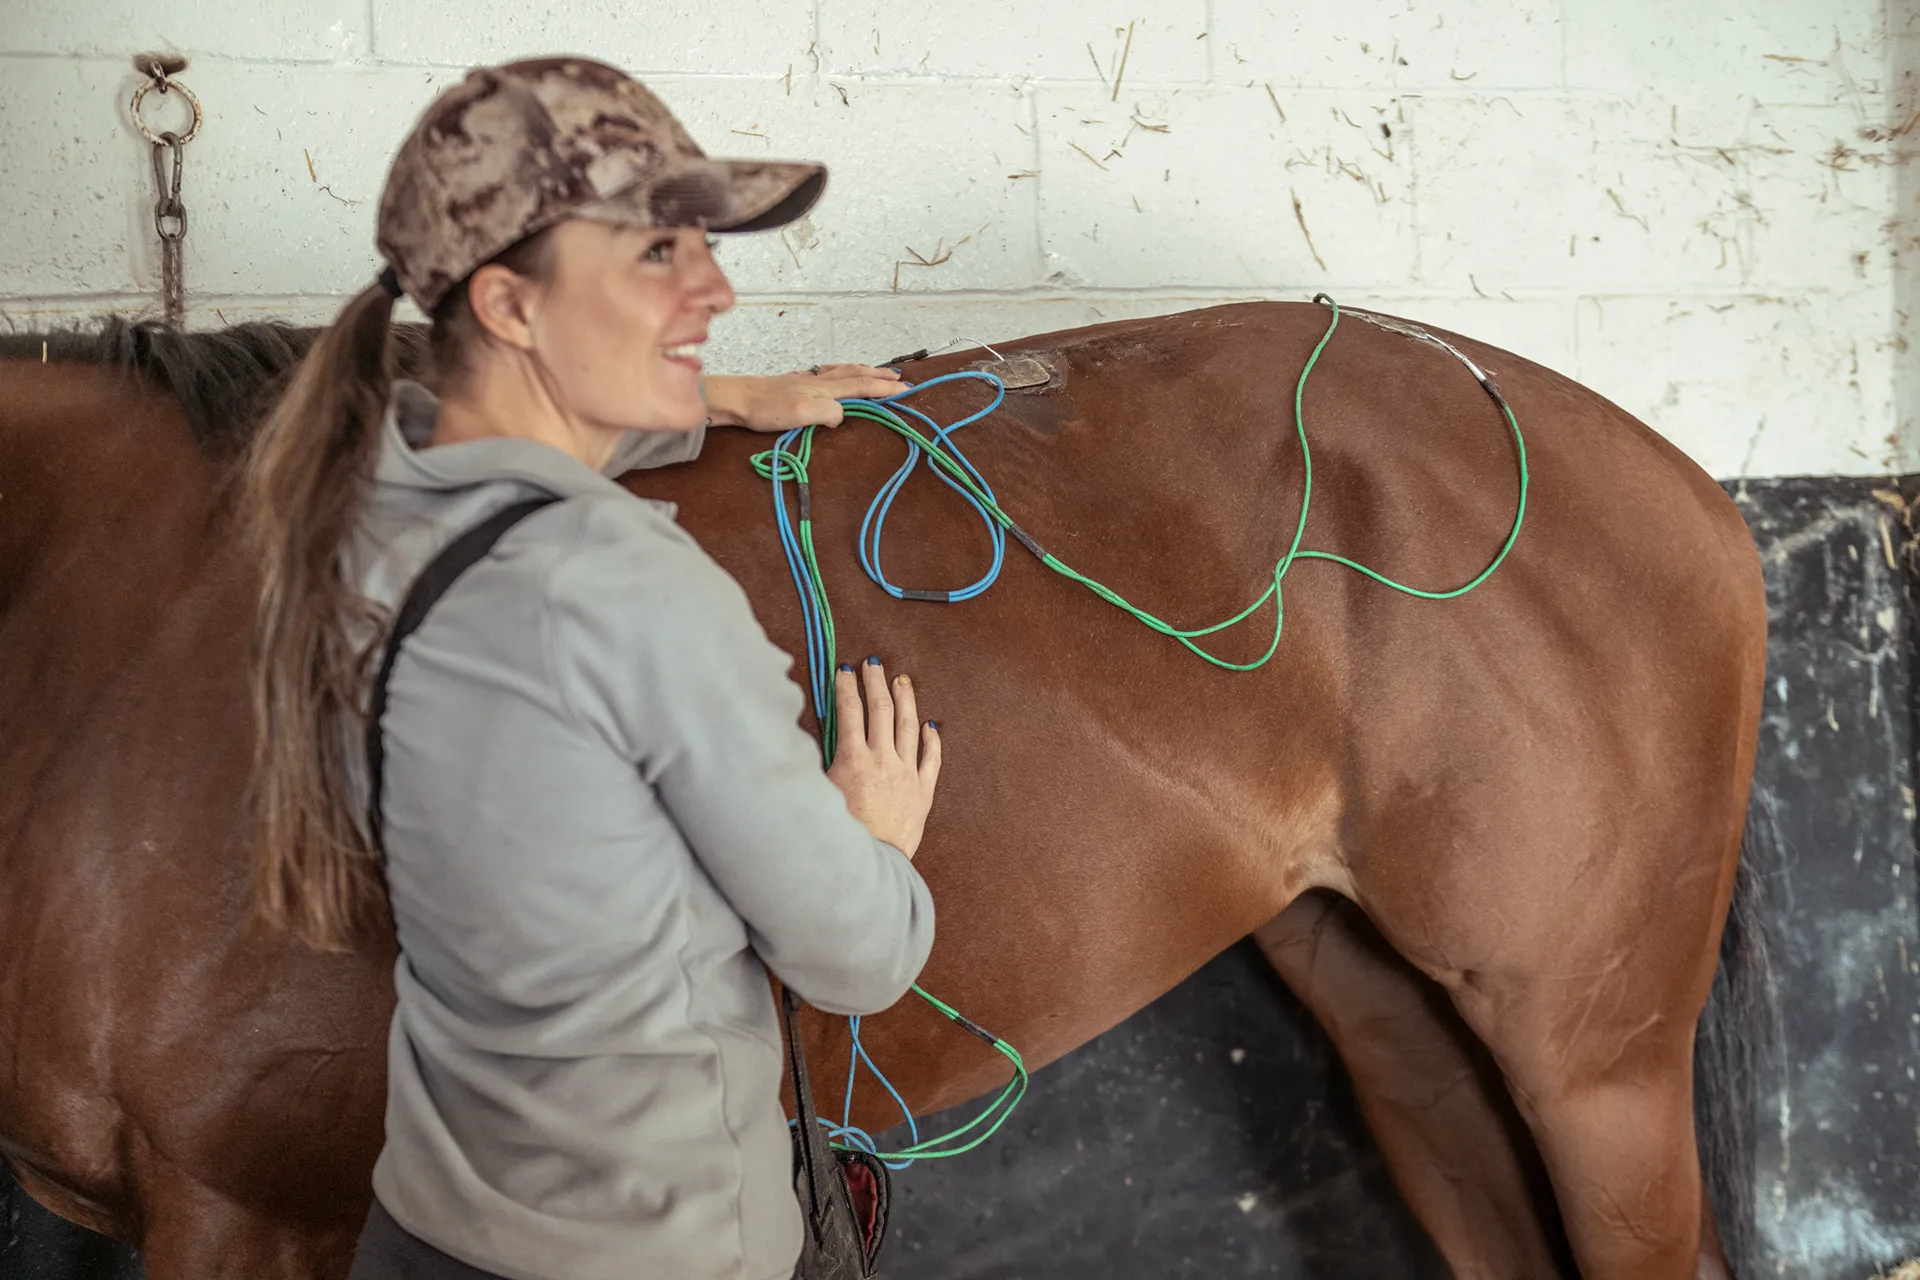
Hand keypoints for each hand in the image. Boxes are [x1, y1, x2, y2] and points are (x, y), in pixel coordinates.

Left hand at [704, 365, 909, 432]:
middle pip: (856, 374)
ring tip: (876, 372)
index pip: (862, 386)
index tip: (906, 390)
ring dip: (863, 371)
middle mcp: (819, 381)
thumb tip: (842, 415)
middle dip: (879, 376)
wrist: (737, 399)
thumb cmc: (767, 409)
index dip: (884, 389)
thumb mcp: (801, 414)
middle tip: (898, 378)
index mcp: (825, 389)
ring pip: (843, 371)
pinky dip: (842, 371)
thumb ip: (828, 413)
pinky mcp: (795, 383)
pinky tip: (836, 374)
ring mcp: (807, 380)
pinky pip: (828, 374)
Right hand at [826, 658, 940, 857]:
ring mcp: (907, 774)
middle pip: (881, 709)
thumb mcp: (817, 794)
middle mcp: (883, 760)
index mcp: (853, 759)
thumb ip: (814, 764)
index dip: (846, 687)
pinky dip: (932, 738)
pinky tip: (931, 724)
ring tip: (902, 680)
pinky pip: (932, 758)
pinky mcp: (923, 792)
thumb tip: (800, 741)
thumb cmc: (837, 833)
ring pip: (909, 726)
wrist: (870, 865)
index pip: (849, 711)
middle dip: (875, 682)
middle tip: (873, 663)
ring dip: (905, 699)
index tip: (843, 671)